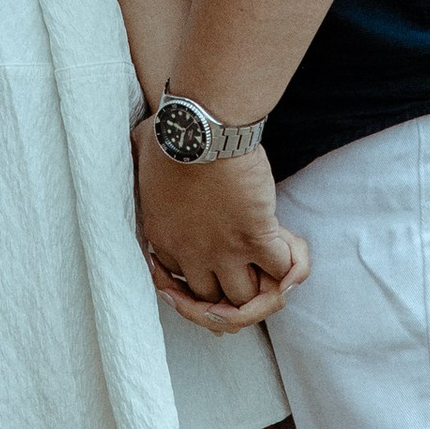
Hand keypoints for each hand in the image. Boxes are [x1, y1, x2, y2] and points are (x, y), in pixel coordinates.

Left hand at [134, 120, 306, 328]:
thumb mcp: (140, 153)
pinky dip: (289, 268)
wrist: (203, 129)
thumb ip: (141, 159)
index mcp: (162, 238)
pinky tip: (288, 251)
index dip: (197, 271)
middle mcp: (192, 254)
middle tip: (245, 271)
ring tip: (270, 269)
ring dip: (261, 288)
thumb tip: (140, 140)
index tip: (208, 250)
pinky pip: (280, 272)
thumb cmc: (171, 133)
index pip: (178, 278)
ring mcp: (225, 251)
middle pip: (211, 299)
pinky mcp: (257, 238)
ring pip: (245, 298)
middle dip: (227, 293)